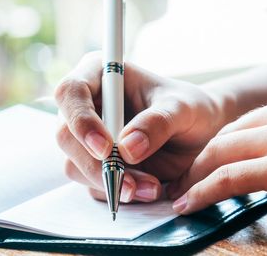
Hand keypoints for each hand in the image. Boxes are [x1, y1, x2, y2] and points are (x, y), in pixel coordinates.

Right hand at [54, 52, 232, 202]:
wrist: (201, 135)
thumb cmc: (190, 108)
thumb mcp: (183, 109)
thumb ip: (157, 122)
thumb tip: (127, 148)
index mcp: (100, 75)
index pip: (71, 92)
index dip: (81, 120)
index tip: (105, 147)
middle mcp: (87, 105)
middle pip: (66, 135)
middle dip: (96, 164)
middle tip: (129, 183)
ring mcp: (87, 138)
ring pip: (75, 165)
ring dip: (110, 183)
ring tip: (151, 187)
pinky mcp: (95, 165)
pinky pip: (93, 184)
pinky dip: (117, 192)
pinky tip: (147, 190)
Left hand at [168, 85, 266, 232]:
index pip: (245, 122)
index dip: (219, 146)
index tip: (204, 164)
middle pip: (226, 135)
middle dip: (199, 161)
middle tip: (182, 182)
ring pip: (221, 153)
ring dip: (194, 178)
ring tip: (179, 196)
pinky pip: (230, 177)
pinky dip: (203, 192)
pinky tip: (189, 205)